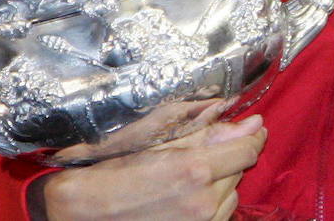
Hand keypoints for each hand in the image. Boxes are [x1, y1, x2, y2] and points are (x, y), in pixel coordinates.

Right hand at [31, 115, 266, 220]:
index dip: (252, 135)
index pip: (248, 150)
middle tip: (203, 151)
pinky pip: (219, 216)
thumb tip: (251, 122)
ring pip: (231, 195)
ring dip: (221, 182)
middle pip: (239, 171)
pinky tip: (186, 196)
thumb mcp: (158, 140)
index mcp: (196, 171)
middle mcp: (203, 204)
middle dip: (228, 156)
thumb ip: (208, 131)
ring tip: (188, 177)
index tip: (251, 128)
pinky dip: (211, 203)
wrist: (81, 214)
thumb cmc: (113, 172)